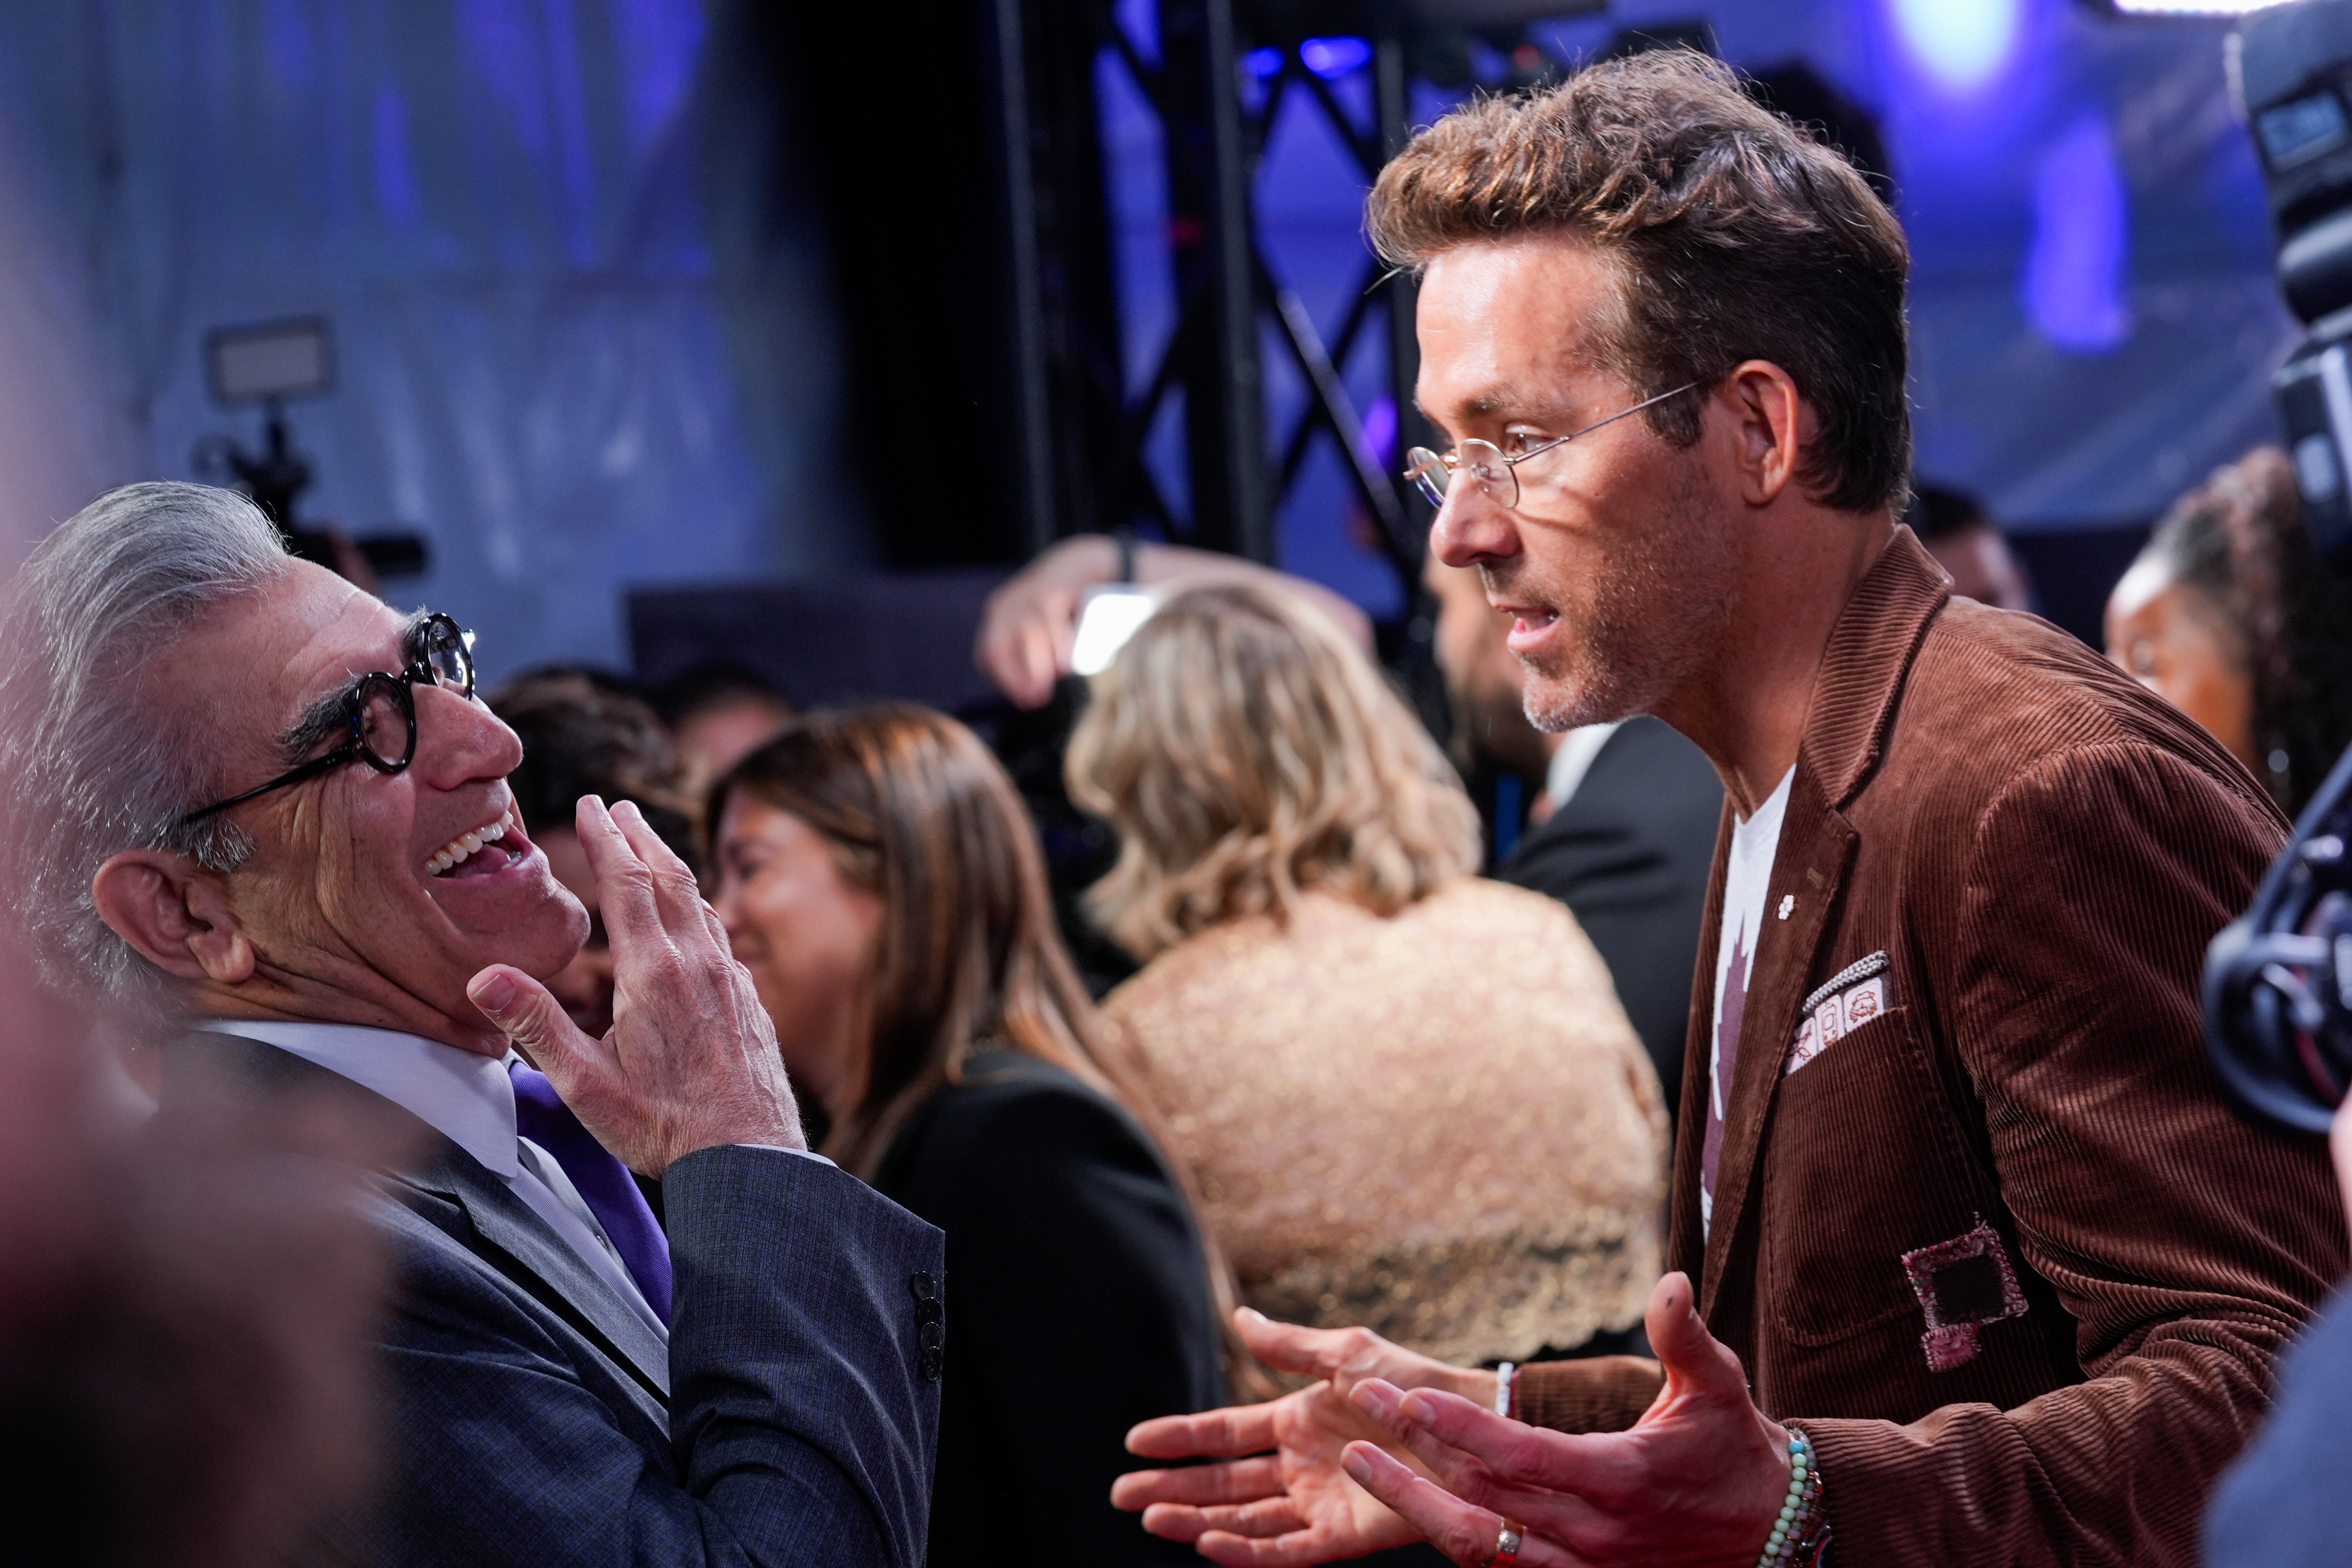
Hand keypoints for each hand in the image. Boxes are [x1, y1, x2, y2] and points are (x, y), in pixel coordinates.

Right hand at [467, 796, 804, 1172]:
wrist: (752, 1158)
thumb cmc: (665, 1129)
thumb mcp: (585, 1086)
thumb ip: (535, 1027)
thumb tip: (484, 979)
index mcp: (653, 975)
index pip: (626, 884)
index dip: (606, 839)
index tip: (591, 803)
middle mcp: (697, 964)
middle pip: (667, 879)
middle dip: (639, 836)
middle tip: (618, 804)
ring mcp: (729, 979)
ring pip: (698, 903)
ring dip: (670, 865)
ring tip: (649, 843)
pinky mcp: (747, 998)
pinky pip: (719, 935)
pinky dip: (695, 906)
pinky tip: (691, 914)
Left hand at [975, 535, 1119, 707]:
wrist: (1081, 561)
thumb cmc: (1063, 606)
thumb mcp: (1043, 629)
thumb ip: (1035, 656)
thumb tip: (1032, 695)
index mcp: (998, 618)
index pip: (990, 654)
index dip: (1006, 681)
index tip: (1026, 702)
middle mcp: (1005, 605)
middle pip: (1001, 646)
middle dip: (1018, 677)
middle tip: (1038, 700)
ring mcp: (1025, 595)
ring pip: (1027, 635)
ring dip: (1039, 665)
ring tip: (1054, 684)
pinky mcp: (1051, 589)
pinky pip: (1050, 620)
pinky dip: (1059, 645)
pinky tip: (1065, 665)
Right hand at [1113, 1310, 1493, 1565]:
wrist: (1472, 1426)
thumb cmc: (1415, 1383)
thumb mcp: (1346, 1353)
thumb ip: (1289, 1346)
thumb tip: (1240, 1318)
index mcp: (1297, 1421)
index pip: (1223, 1434)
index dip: (1179, 1438)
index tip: (1134, 1442)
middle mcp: (1300, 1466)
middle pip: (1222, 1482)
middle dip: (1172, 1488)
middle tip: (1122, 1494)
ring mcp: (1319, 1502)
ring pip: (1244, 1519)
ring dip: (1197, 1520)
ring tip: (1153, 1519)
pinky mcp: (1343, 1536)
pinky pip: (1285, 1549)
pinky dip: (1246, 1550)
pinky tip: (1208, 1544)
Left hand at [1339, 1274, 1788, 1567]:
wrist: (1770, 1533)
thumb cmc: (1736, 1450)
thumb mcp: (1719, 1386)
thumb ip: (1684, 1335)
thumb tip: (1669, 1281)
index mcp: (1619, 1479)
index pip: (1520, 1457)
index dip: (1460, 1429)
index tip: (1408, 1397)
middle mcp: (1593, 1532)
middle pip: (1481, 1497)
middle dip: (1413, 1451)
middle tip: (1362, 1407)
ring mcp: (1582, 1566)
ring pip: (1476, 1546)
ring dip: (1413, 1504)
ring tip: (1360, 1461)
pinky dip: (1450, 1538)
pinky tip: (1410, 1504)